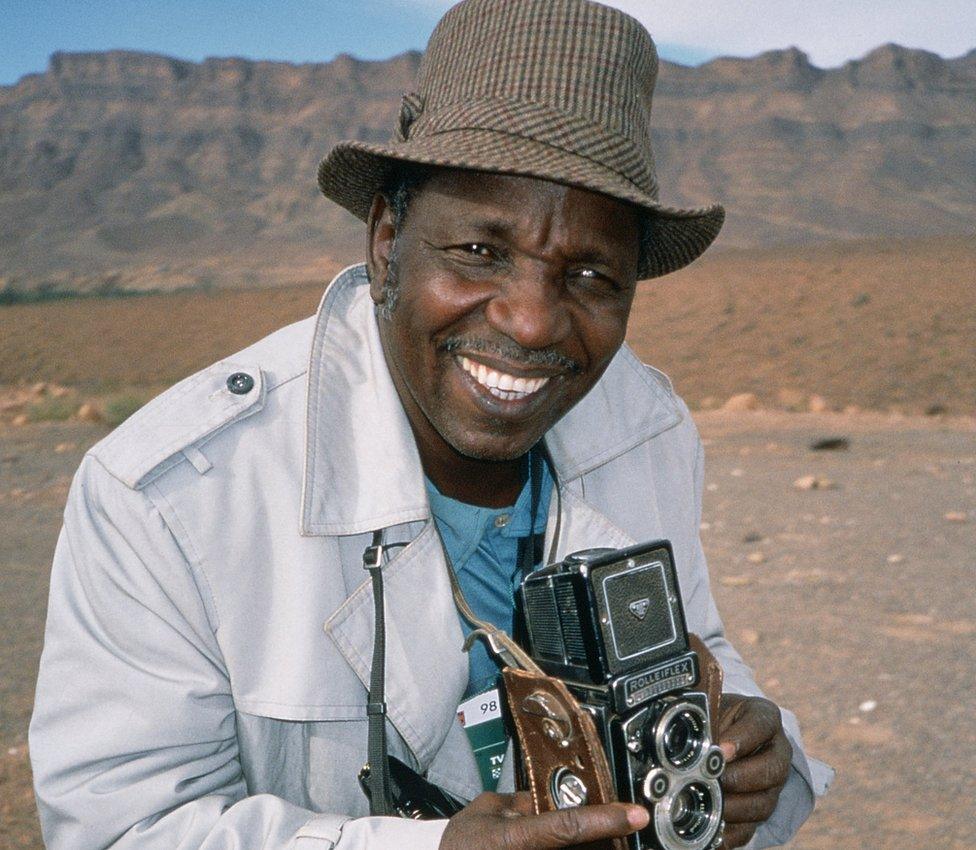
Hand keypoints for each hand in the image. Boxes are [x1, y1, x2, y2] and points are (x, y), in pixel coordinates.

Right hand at [439, 790, 647, 848]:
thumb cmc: (457, 849)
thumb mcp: (482, 812)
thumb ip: (517, 801)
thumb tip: (546, 797)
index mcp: (516, 839)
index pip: (570, 826)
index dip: (606, 819)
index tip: (636, 813)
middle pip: (583, 849)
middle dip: (604, 837)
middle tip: (622, 823)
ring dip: (590, 844)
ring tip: (597, 830)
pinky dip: (574, 847)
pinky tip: (579, 841)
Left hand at [717, 694, 792, 847]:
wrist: (721, 735)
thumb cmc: (713, 717)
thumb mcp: (710, 708)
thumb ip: (702, 717)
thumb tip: (684, 736)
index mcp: (764, 718)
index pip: (761, 724)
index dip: (742, 739)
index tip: (720, 750)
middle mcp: (776, 752)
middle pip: (772, 769)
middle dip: (739, 777)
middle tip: (712, 778)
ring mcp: (772, 784)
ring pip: (764, 803)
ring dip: (735, 807)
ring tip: (709, 803)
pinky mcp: (758, 809)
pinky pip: (750, 827)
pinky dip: (730, 831)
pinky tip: (711, 828)